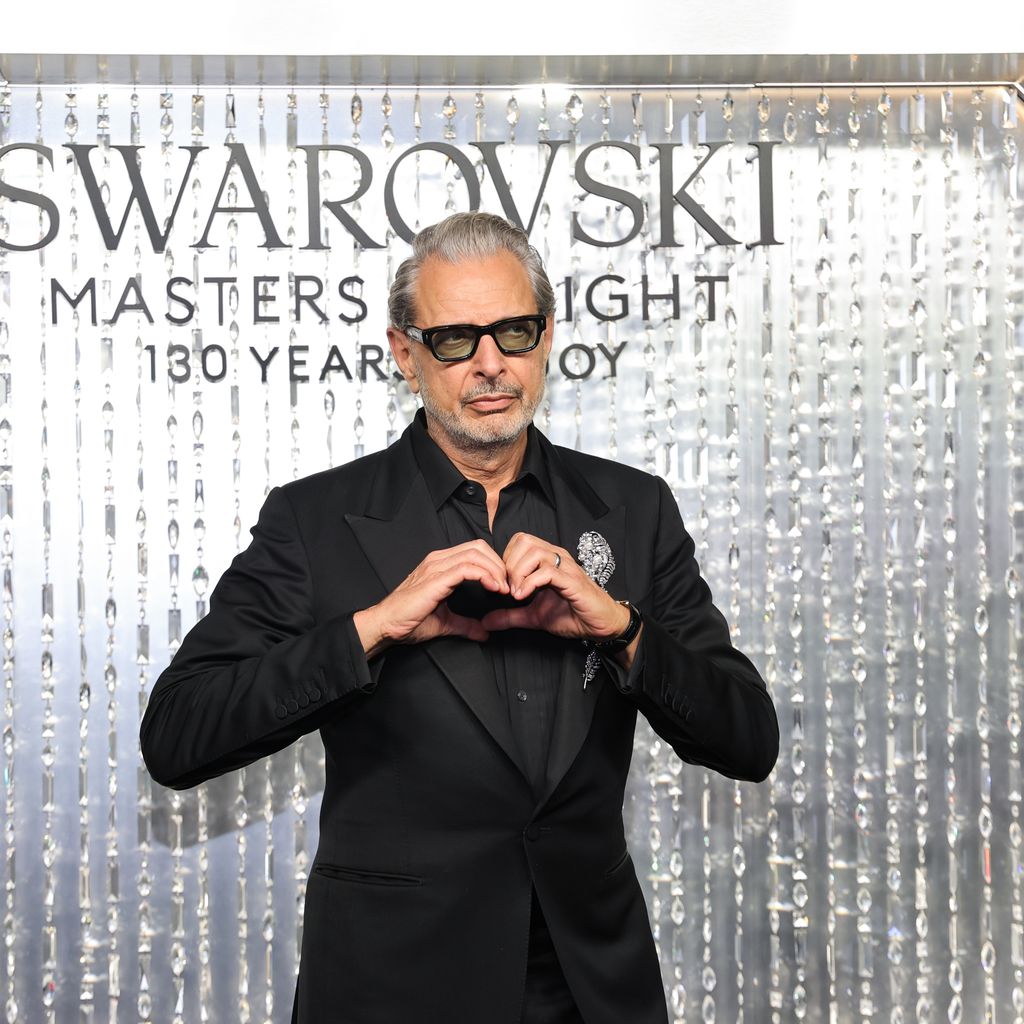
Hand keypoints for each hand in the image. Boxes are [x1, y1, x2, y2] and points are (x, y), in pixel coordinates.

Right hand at [354, 540, 509, 657]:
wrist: (385, 626)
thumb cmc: (408, 621)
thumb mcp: (445, 623)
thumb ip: (465, 624)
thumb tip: (484, 633)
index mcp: (440, 564)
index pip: (475, 551)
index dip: (494, 564)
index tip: (504, 585)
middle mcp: (438, 560)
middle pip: (479, 547)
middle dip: (498, 564)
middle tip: (508, 585)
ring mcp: (436, 567)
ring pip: (475, 554)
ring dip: (495, 570)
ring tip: (503, 588)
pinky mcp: (435, 579)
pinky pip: (467, 568)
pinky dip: (485, 575)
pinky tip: (493, 588)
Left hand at [479, 532, 629, 642]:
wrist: (601, 625)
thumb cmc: (572, 615)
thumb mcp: (534, 617)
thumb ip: (510, 616)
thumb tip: (486, 622)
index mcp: (547, 559)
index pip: (519, 541)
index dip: (505, 559)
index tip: (502, 583)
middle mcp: (557, 557)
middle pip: (523, 540)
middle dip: (508, 564)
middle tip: (507, 588)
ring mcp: (566, 567)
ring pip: (534, 552)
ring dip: (518, 573)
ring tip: (516, 594)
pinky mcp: (573, 581)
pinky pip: (547, 571)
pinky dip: (530, 583)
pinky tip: (524, 596)